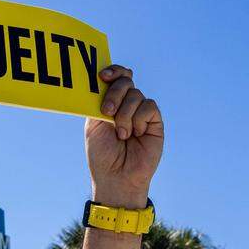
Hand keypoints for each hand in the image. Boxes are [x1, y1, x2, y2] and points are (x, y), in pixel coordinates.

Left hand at [85, 65, 163, 207]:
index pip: (115, 78)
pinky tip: (134, 134)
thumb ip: (98, 103)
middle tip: (107, 112)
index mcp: (108, 103)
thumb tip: (105, 81)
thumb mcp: (93, 126)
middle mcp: (125, 105)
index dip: (112, 71)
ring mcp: (141, 112)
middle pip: (126, 80)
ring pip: (136, 94)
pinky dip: (138, 119)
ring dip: (124, 114)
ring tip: (121, 134)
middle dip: (115, 92)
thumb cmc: (102, 154)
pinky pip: (148, 106)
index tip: (102, 76)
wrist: (116, 176)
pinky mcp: (154, 121)